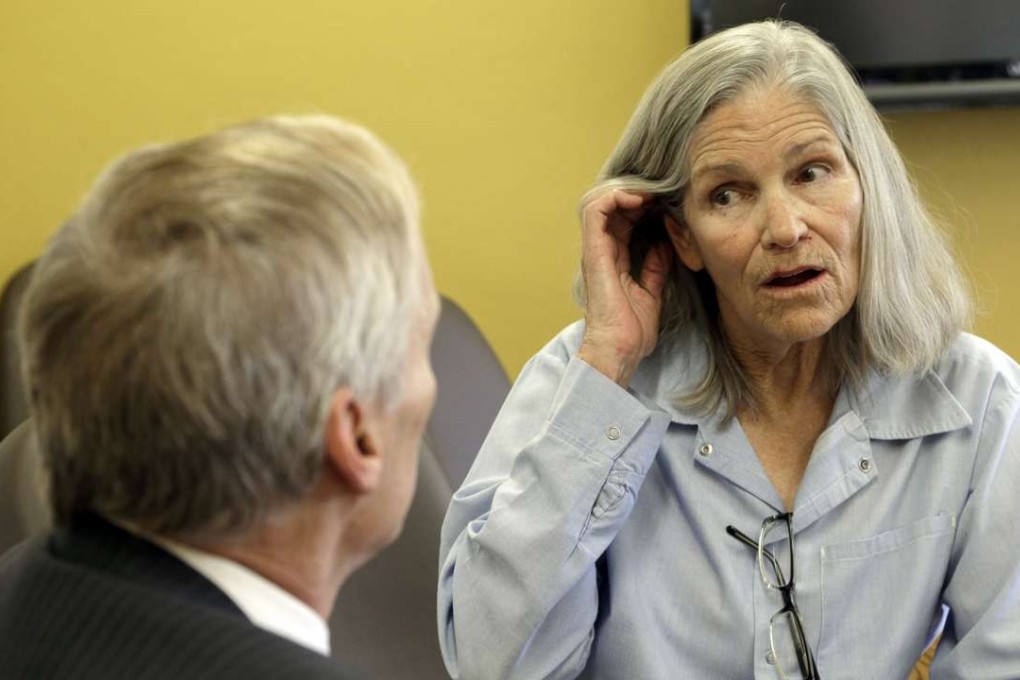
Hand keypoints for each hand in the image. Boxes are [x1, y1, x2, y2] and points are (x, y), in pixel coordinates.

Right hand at [577, 188, 670, 386]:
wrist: (619, 349)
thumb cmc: (632, 331)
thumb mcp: (651, 292)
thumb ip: (654, 267)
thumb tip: (663, 245)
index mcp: (613, 260)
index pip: (621, 219)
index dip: (641, 205)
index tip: (665, 203)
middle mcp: (601, 251)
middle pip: (609, 206)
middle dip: (634, 193)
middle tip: (659, 194)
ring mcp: (595, 251)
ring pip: (598, 202)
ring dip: (623, 191)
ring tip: (647, 194)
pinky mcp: (594, 252)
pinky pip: (595, 212)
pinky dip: (614, 198)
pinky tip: (637, 200)